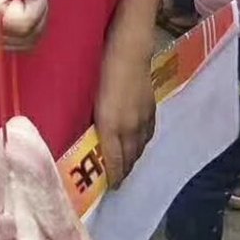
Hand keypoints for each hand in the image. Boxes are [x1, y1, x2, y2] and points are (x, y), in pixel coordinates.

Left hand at [94, 59, 155, 188]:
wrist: (129, 51)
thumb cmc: (100, 70)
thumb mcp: (89, 98)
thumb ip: (90, 121)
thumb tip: (87, 135)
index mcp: (110, 126)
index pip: (114, 161)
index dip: (114, 177)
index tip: (111, 188)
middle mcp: (129, 127)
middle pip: (129, 158)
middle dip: (124, 172)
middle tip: (117, 180)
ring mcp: (142, 118)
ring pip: (140, 148)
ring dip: (134, 160)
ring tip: (127, 166)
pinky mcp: (151, 108)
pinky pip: (148, 134)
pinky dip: (142, 144)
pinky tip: (139, 144)